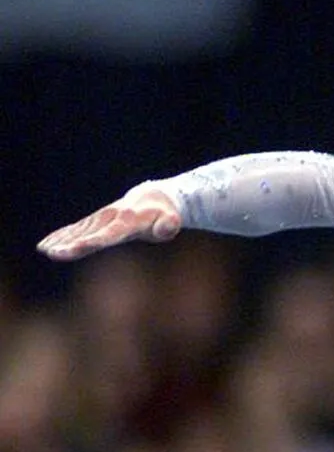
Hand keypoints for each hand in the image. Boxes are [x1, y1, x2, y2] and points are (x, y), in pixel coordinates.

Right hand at [38, 183, 181, 260]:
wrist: (153, 198)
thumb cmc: (164, 216)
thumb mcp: (171, 222)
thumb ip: (168, 226)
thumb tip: (167, 227)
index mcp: (126, 222)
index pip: (106, 236)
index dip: (90, 242)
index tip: (74, 248)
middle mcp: (109, 219)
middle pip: (87, 234)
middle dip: (69, 244)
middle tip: (51, 252)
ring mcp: (100, 219)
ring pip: (77, 231)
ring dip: (60, 240)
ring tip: (43, 249)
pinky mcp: (95, 221)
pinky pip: (75, 229)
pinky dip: (61, 235)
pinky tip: (46, 244)